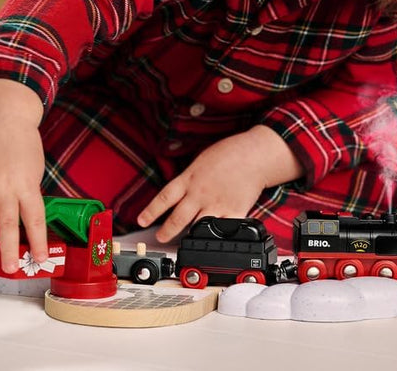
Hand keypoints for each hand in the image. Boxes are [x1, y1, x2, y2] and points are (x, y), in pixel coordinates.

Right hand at [0, 79, 46, 273]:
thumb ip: (23, 195)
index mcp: (27, 183)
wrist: (4, 115)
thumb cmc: (23, 145)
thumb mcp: (33, 169)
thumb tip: (3, 222)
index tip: (40, 259)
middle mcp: (5, 184)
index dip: (37, 240)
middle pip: (7, 221)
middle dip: (9, 248)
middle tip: (11, 268)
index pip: (34, 218)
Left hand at [136, 125, 302, 242]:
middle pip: (178, 218)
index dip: (150, 211)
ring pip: (197, 227)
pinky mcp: (234, 212)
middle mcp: (200, 194)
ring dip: (189, 237)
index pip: (164, 198)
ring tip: (183, 243)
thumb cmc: (230, 153)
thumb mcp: (201, 161)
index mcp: (190, 178)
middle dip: (166, 231)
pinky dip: (216, 236)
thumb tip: (180, 192)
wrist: (255, 155)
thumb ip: (190, 178)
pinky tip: (212, 241)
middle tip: (160, 238)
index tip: (141, 221)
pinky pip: (222, 230)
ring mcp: (217, 204)